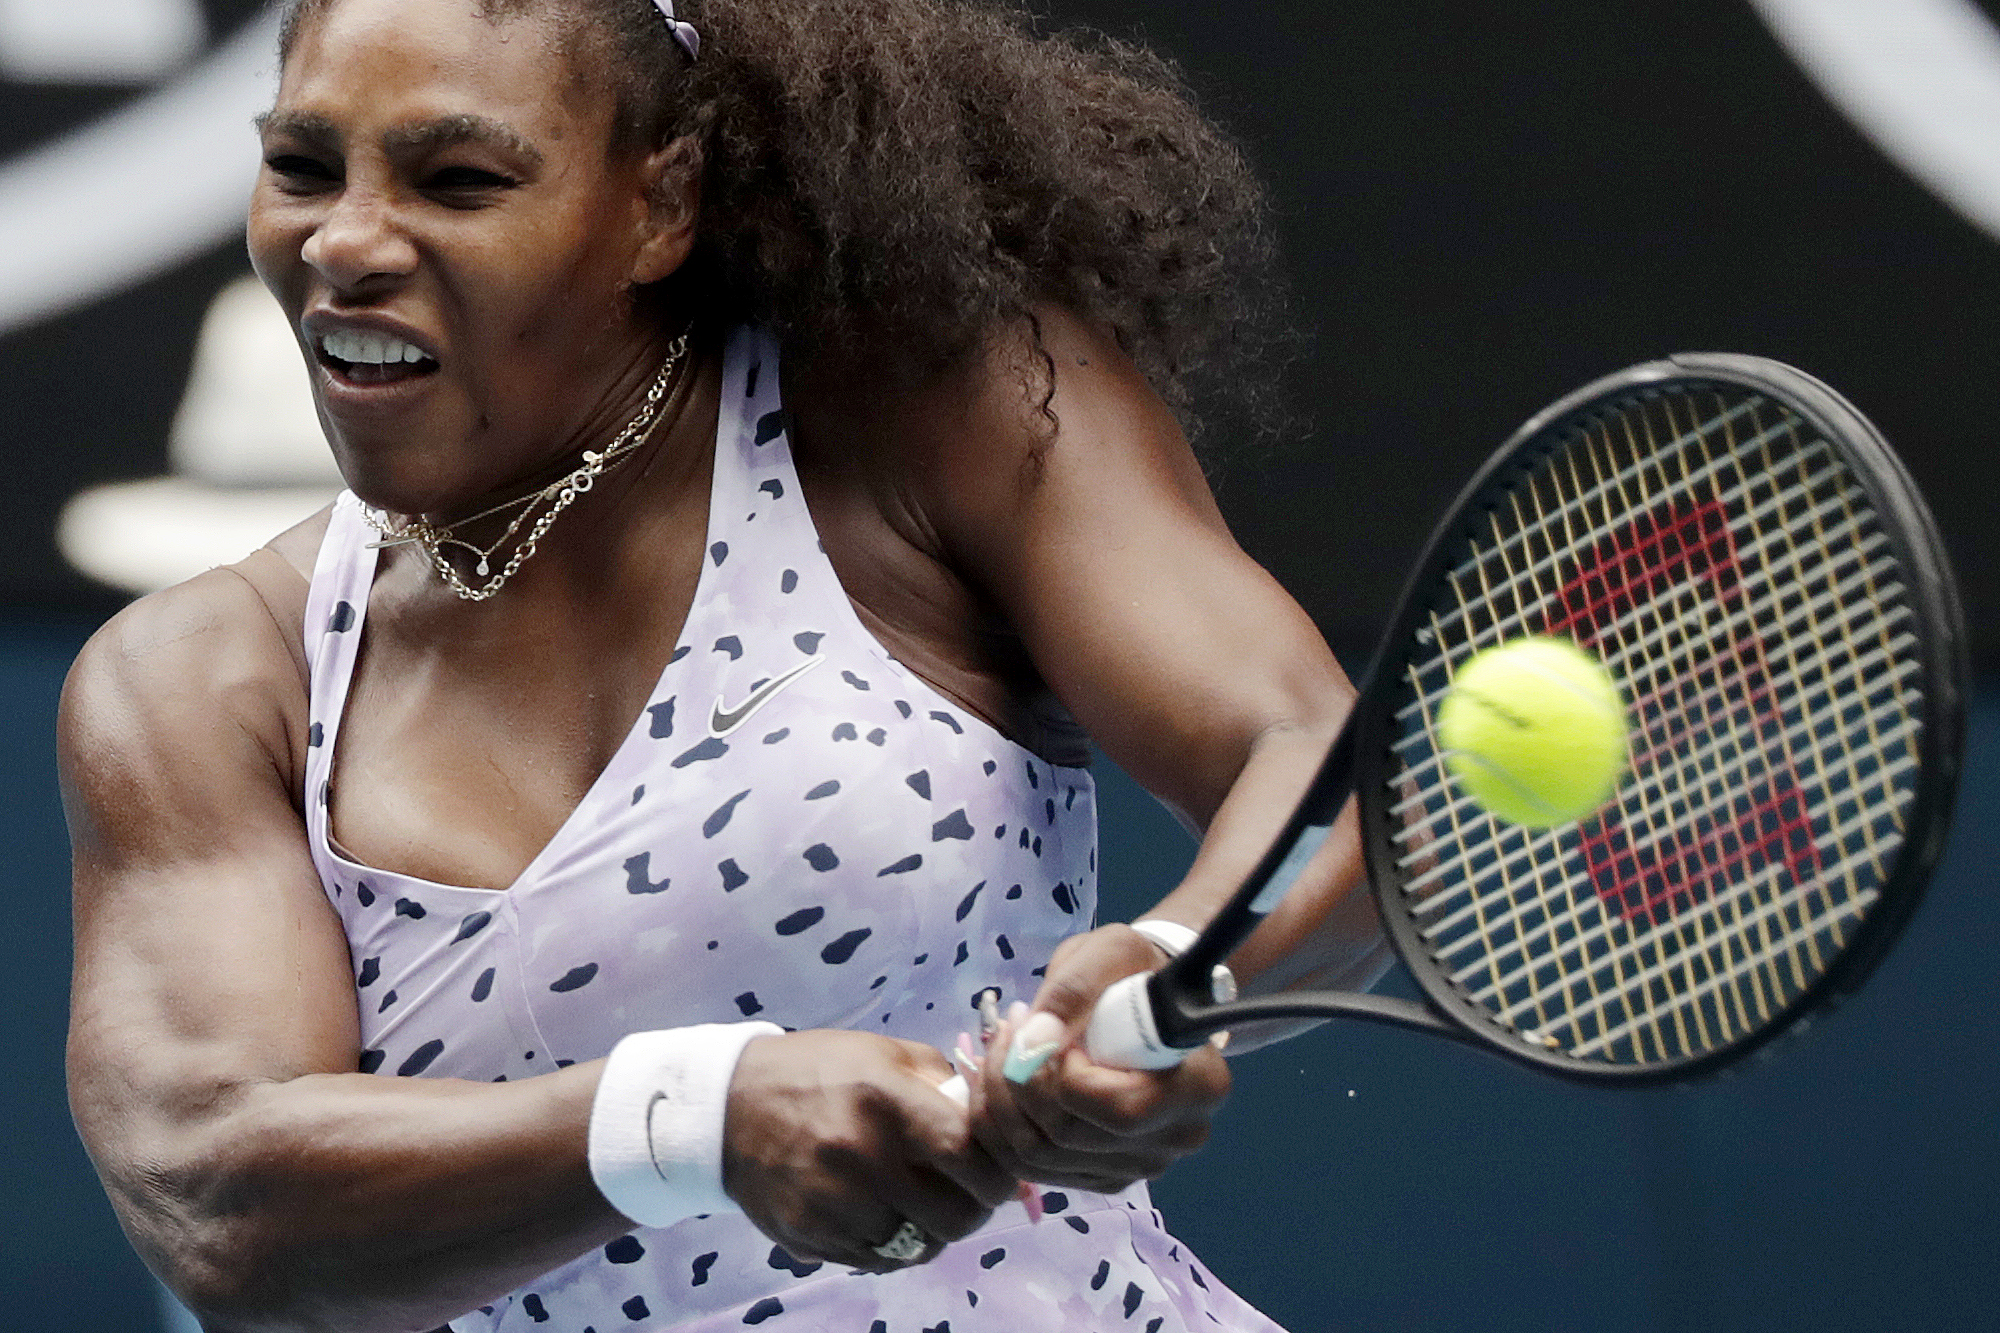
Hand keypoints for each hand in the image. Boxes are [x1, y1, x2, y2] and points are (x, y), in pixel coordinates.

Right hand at [722, 1029, 1018, 1269]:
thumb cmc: (818, 1071)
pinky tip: (885, 1215)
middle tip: (968, 1194)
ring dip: (935, 1231)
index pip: (968, 1155)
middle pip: (954, 1215)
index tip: (999, 1172)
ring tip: (924, 1205)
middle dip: (974, 1209)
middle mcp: (860, 1158)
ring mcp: (833, 1206)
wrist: (727, 1106)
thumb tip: (995, 1126)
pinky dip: (895, 1246)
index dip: (998, 1172)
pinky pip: (879, 1261)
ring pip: (920, 1248)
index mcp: (885, 1101)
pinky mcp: (811, 1239)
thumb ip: (945, 1085)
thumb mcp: (884, 1054)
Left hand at [967, 925, 1230, 1191]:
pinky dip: (1000, 1127)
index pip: (1118, 1109)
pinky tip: (1005, 1080)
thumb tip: (1034, 1041)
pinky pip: (1031, 1168)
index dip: (1063, 1074)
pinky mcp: (1103, 1175)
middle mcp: (1176, 1138)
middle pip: (1068, 1137)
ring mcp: (1139, 1165)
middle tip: (1008, 1028)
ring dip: (999, 1101)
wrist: (1142, 1000)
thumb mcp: (1110, 952)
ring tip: (1003, 1048)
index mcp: (1199, 1086)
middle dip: (1017, 1081)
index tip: (1049, 1026)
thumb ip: (1074, 990)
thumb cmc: (1134, 969)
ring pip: (1039, 1158)